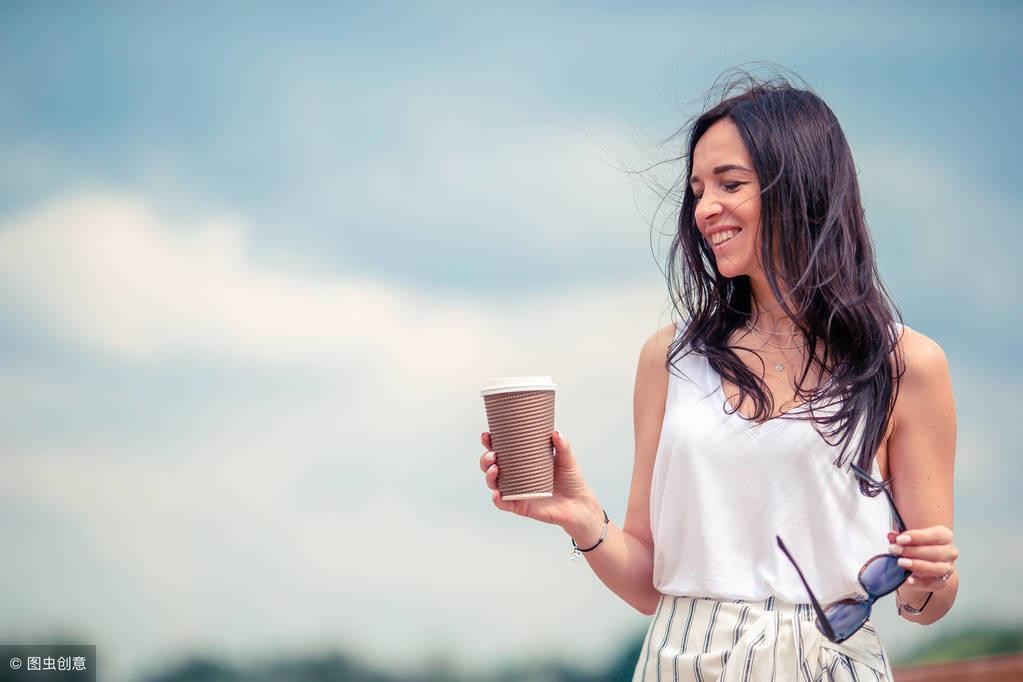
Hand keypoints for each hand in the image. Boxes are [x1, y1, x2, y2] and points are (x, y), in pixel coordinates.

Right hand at [479, 430, 598, 531]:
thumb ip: (563, 446)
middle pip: (491, 467)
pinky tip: (496, 493)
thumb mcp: (567, 459)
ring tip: (495, 469)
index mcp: (522, 462)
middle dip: (485, 459)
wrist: (579, 504)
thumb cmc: (571, 480)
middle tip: (493, 454)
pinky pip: (504, 504)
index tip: (487, 435)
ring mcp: (516, 491)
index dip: (490, 443)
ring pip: (494, 484)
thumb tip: (555, 433)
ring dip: (489, 476)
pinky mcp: (521, 506)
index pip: (501, 450)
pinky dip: (497, 499)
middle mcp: (515, 476)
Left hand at [887, 525, 958, 591]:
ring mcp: (947, 568)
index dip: (917, 537)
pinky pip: (932, 584)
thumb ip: (900, 537)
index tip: (899, 539)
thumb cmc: (917, 546)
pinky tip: (907, 579)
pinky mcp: (942, 582)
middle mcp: (949, 552)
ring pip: (938, 568)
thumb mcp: (909, 538)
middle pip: (936, 552)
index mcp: (944, 536)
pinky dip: (919, 582)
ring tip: (901, 562)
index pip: (936, 535)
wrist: (921, 564)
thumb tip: (891, 536)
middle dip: (913, 551)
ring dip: (918, 565)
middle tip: (895, 550)